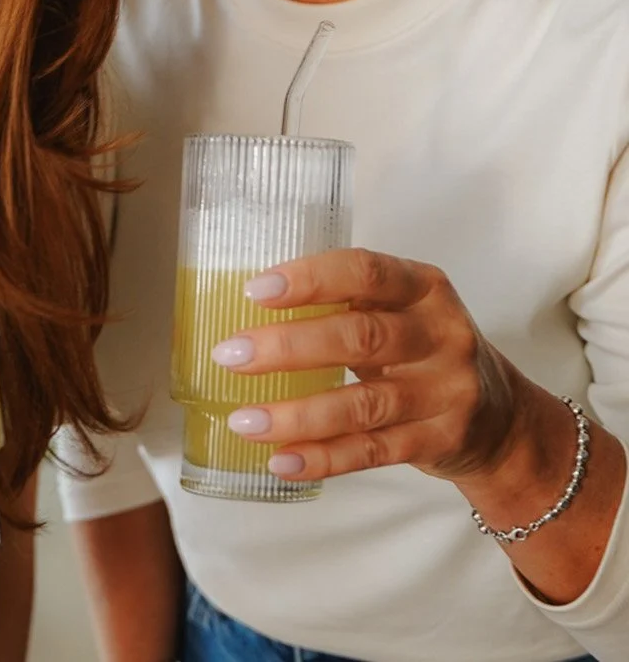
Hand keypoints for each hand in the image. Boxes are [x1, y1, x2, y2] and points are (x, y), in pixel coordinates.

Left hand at [213, 247, 524, 484]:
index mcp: (425, 287)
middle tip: (230, 354)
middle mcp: (442, 335)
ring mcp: (445, 392)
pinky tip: (281, 461)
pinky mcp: (440, 442)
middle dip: (288, 347)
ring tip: (242, 420)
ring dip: (296, 414)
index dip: (309, 279)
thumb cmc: (425, 349)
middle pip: (360, 338)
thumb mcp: (404, 310)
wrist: (501, 418)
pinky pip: (372, 452)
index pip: (365, 272)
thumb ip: (348, 303)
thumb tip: (249, 309)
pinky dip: (323, 458)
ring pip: (362, 404)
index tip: (255, 291)